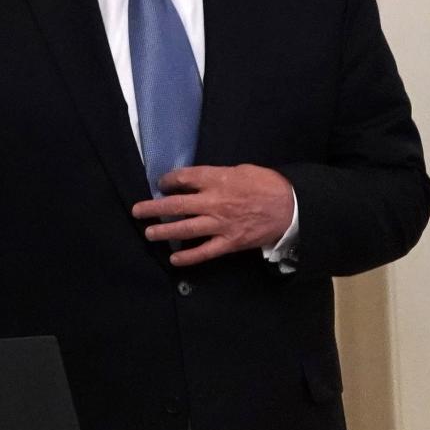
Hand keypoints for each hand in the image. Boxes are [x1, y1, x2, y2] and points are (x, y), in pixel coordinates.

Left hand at [132, 164, 295, 263]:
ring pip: (185, 229)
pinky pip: (205, 252)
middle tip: (137, 211)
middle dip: (153, 208)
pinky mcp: (230, 242)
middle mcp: (213, 202)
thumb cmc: (267, 184)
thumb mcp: (239, 170)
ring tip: (149, 233)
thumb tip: (197, 179)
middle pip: (176, 205)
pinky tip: (174, 259)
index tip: (161, 184)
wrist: (292, 207)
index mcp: (216, 180)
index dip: (167, 181)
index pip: (182, 178)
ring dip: (164, 231)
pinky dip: (188, 257)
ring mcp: (220, 224)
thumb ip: (216, 175)